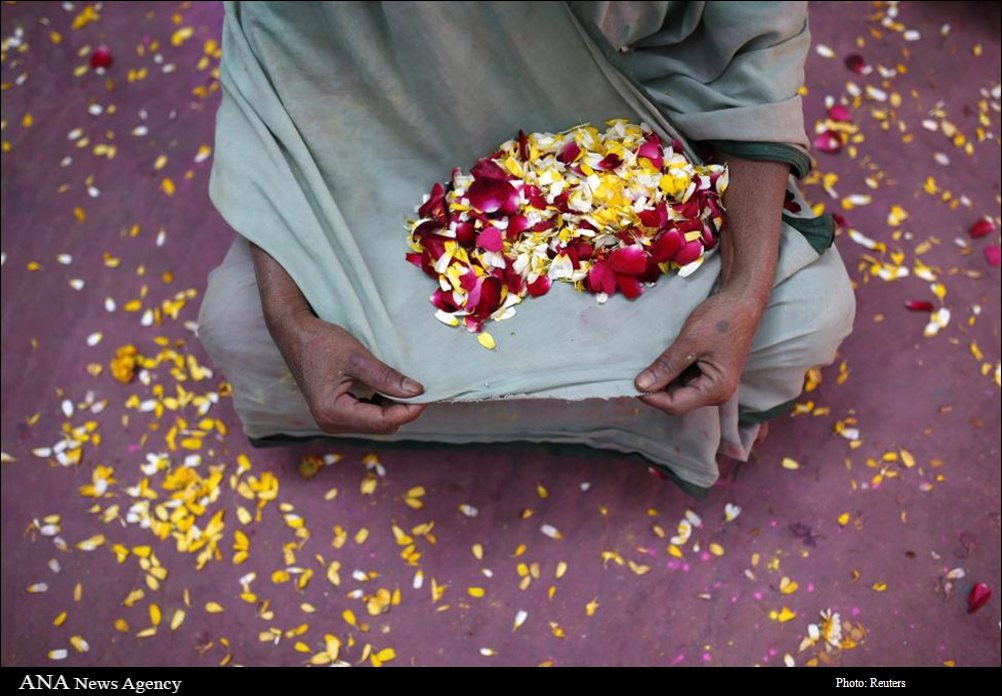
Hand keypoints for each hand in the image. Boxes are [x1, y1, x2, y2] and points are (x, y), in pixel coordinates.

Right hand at [284, 313, 427, 434]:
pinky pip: (366, 416)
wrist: (293, 333)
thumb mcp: (356, 358)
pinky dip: (381, 404)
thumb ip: (385, 377)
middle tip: (420, 388)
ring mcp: (332, 420)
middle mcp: (331, 423)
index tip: (427, 394)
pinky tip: (389, 388)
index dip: (408, 410)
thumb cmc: (320, 341)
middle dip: (402, 410)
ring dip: (392, 408)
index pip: (382, 421)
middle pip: (380, 426)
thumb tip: (416, 392)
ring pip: (375, 423)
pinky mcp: (334, 412)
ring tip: (406, 386)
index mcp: (333, 413)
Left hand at [633, 290, 764, 414]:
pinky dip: (671, 371)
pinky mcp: (709, 372)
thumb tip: (640, 386)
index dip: (651, 397)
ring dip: (662, 378)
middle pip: (676, 400)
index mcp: (716, 390)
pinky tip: (661, 358)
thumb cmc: (721, 319)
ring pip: (678, 389)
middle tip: (634, 371)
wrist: (742, 300)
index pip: (675, 405)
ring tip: (647, 362)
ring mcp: (713, 382)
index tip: (631, 383)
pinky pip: (684, 378)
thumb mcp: (689, 342)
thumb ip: (666, 366)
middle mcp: (716, 392)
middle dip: (656, 388)